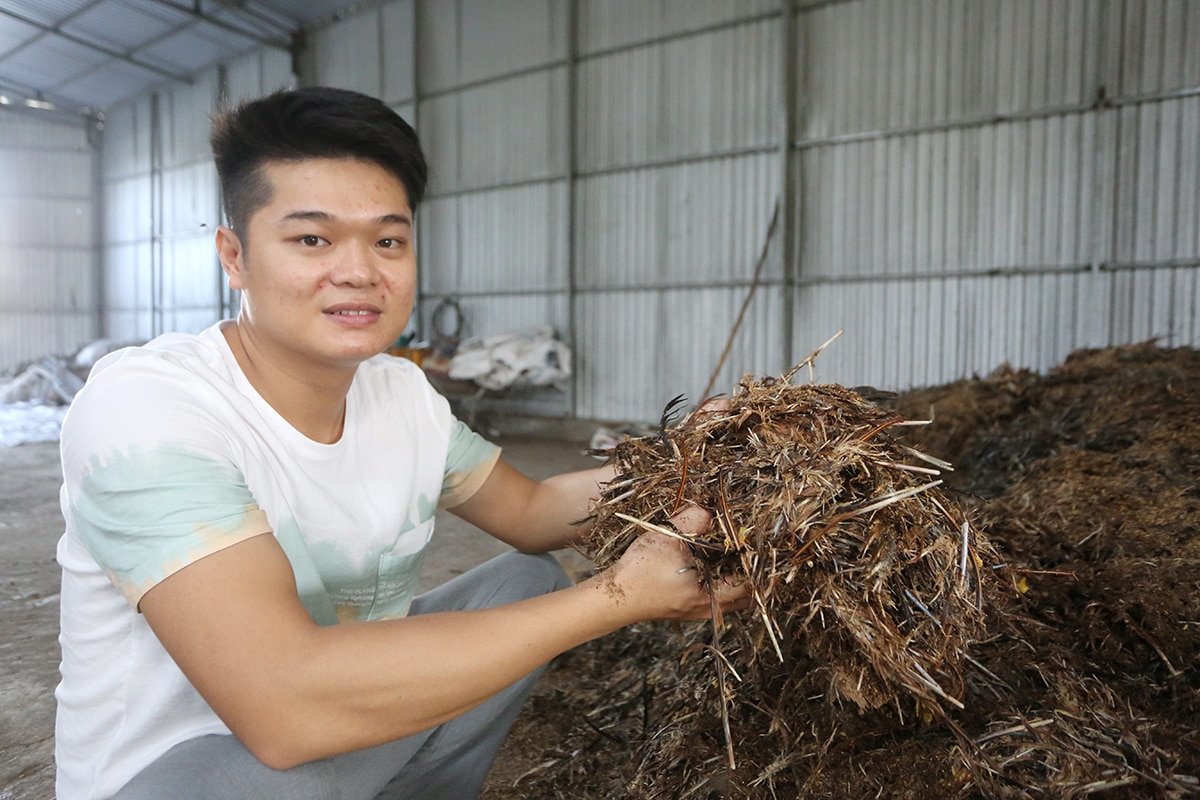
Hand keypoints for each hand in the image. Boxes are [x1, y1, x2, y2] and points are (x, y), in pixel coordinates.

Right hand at [604, 503, 749, 621]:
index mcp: (712, 595)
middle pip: (749, 593)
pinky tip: (715, 561)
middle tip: (752, 545)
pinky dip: (724, 580)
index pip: (753, 581)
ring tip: (736, 550)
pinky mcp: (691, 609)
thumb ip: (693, 521)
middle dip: (754, 570)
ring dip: (739, 575)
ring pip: (736, 596)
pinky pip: (720, 596)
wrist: (614, 597)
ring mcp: (702, 612)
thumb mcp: (667, 538)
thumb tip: (710, 511)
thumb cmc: (640, 571)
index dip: (760, 560)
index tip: (761, 540)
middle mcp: (712, 609)